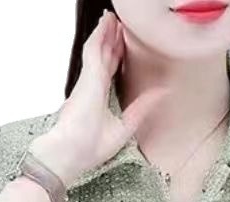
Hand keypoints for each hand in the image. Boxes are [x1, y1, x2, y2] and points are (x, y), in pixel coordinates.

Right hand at [28, 9, 168, 184]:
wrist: (69, 155)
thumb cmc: (88, 149)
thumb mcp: (124, 128)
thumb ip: (141, 109)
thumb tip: (161, 95)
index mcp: (100, 99)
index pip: (110, 71)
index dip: (116, 56)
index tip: (121, 44)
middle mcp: (92, 88)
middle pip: (104, 56)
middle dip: (111, 40)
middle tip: (118, 24)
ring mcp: (88, 81)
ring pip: (98, 48)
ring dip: (106, 32)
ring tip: (112, 18)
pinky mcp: (86, 78)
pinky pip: (94, 50)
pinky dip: (100, 36)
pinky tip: (105, 24)